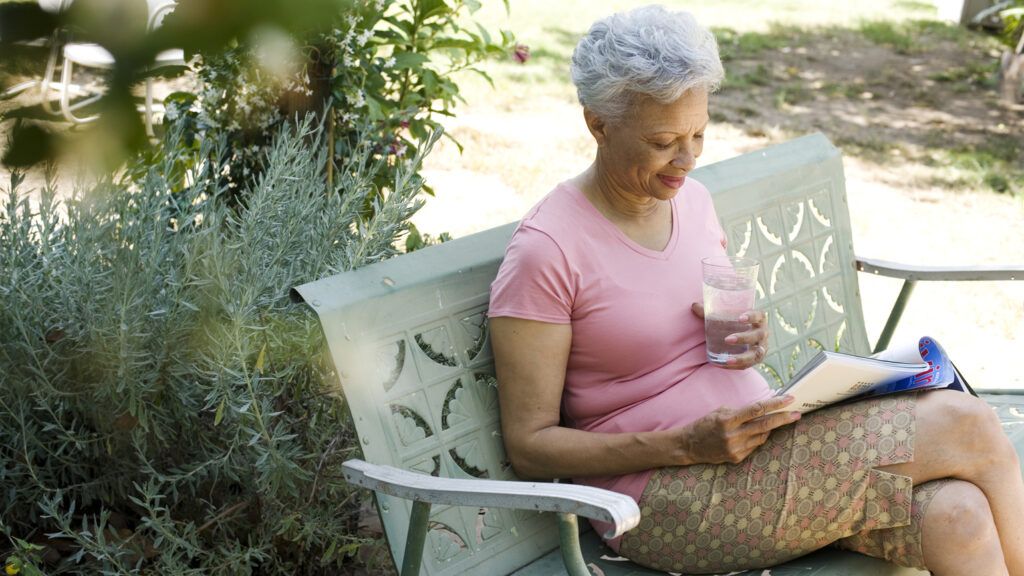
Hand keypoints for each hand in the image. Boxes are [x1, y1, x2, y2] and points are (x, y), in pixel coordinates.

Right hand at [677, 395, 799, 464]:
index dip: (775, 404)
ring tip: (772, 422)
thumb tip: (764, 409)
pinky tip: (753, 433)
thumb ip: (741, 411)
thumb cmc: (705, 424)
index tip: (789, 399)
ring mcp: (736, 448)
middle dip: (784, 418)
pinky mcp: (737, 458)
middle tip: (797, 413)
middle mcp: (733, 435)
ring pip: (762, 436)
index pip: (757, 409)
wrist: (689, 445)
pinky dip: (757, 438)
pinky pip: (754, 446)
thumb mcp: (720, 411)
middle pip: (765, 425)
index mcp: (728, 420)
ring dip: (769, 428)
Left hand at [691, 303, 769, 369]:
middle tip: (727, 339)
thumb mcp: (725, 317)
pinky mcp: (756, 359)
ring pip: (756, 354)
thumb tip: (694, 305)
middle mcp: (763, 333)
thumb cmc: (734, 323)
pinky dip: (737, 366)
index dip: (752, 316)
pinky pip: (749, 365)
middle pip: (758, 335)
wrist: (745, 339)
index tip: (740, 318)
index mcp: (758, 319)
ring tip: (728, 360)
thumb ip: (710, 312)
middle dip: (744, 338)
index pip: (759, 315)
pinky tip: (725, 365)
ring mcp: (762, 347)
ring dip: (742, 357)